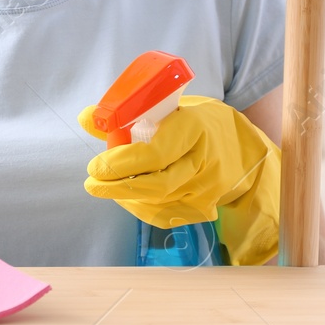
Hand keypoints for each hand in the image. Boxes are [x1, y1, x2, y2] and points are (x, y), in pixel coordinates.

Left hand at [79, 95, 282, 265]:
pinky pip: (166, 215)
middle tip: (92, 183)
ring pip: (159, 203)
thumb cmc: (192, 122)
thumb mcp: (167, 108)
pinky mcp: (205, 207)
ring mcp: (207, 189)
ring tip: (105, 187)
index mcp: (194, 127)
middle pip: (158, 185)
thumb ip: (125, 115)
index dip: (122, 163)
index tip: (95, 166)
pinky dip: (141, 208)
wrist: (238, 146)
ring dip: (125, 198)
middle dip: (117, 187)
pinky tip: (126, 198)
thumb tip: (85, 117)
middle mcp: (204, 161)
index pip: (155, 154)